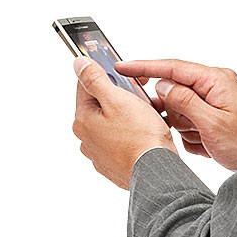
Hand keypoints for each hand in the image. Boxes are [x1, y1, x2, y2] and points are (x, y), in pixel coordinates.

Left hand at [72, 56, 175, 187]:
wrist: (157, 172)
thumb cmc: (140, 138)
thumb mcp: (117, 99)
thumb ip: (95, 79)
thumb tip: (79, 64)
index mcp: (83, 121)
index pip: (85, 86)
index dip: (105, 75)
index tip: (122, 74)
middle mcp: (87, 139)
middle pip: (100, 107)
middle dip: (119, 98)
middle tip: (139, 97)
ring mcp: (100, 155)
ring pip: (111, 125)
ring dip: (126, 118)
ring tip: (146, 119)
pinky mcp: (115, 167)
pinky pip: (120, 144)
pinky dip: (130, 137)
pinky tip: (144, 136)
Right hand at [114, 59, 236, 171]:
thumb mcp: (212, 124)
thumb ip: (184, 101)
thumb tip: (162, 85)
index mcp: (216, 80)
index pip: (173, 67)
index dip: (145, 68)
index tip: (123, 67)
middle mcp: (216, 85)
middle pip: (176, 92)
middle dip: (175, 114)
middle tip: (188, 130)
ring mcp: (215, 100)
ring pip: (181, 110)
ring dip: (186, 129)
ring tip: (204, 141)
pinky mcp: (214, 115)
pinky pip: (191, 122)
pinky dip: (194, 136)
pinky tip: (208, 145)